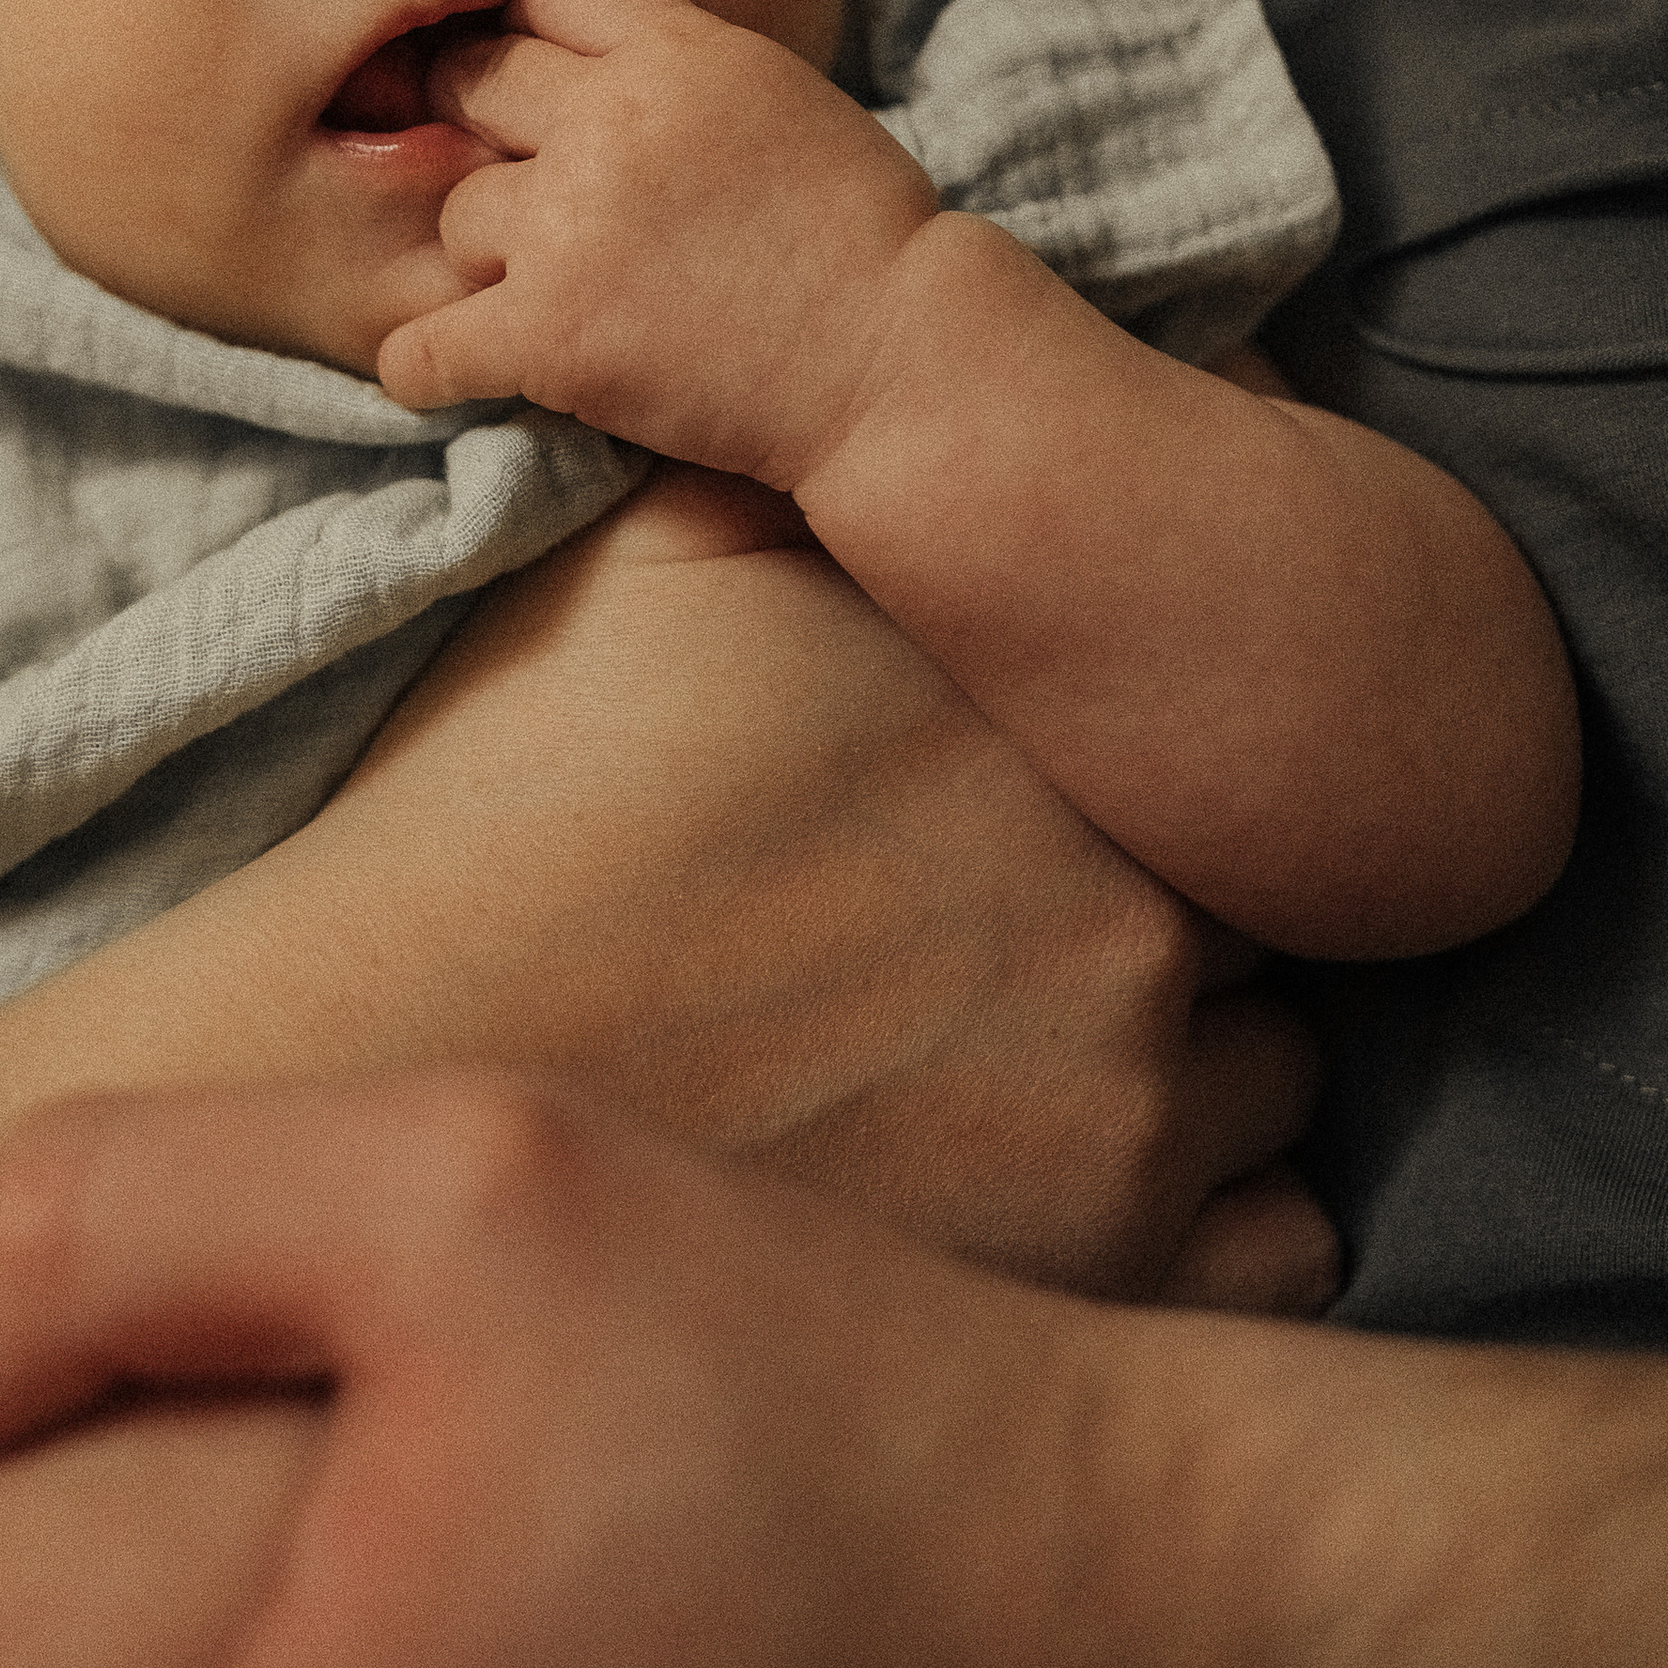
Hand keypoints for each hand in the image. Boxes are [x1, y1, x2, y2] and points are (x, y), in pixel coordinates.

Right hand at [0, 467, 1334, 1313]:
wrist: (387, 1077)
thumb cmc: (494, 816)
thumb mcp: (638, 569)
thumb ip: (791, 473)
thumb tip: (888, 393)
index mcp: (1033, 715)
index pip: (1189, 711)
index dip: (1119, 750)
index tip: (1032, 791)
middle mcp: (1125, 897)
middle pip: (1253, 894)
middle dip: (1160, 906)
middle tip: (1015, 939)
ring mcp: (1136, 1106)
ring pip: (1279, 1072)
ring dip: (1192, 1068)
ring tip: (1024, 1074)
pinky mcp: (1110, 1275)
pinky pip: (1275, 1241)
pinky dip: (1199, 1216)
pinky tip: (1054, 1186)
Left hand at [373, 0, 935, 481]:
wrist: (898, 365)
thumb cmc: (866, 241)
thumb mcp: (785, 98)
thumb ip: (686, 65)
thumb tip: (605, 54)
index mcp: (683, 51)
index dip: (535, 29)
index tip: (542, 77)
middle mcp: (612, 121)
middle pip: (475, 80)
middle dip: (485, 128)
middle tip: (521, 184)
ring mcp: (571, 226)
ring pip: (456, 210)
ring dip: (488, 252)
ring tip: (546, 289)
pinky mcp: (549, 334)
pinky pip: (422, 345)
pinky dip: (422, 365)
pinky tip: (442, 371)